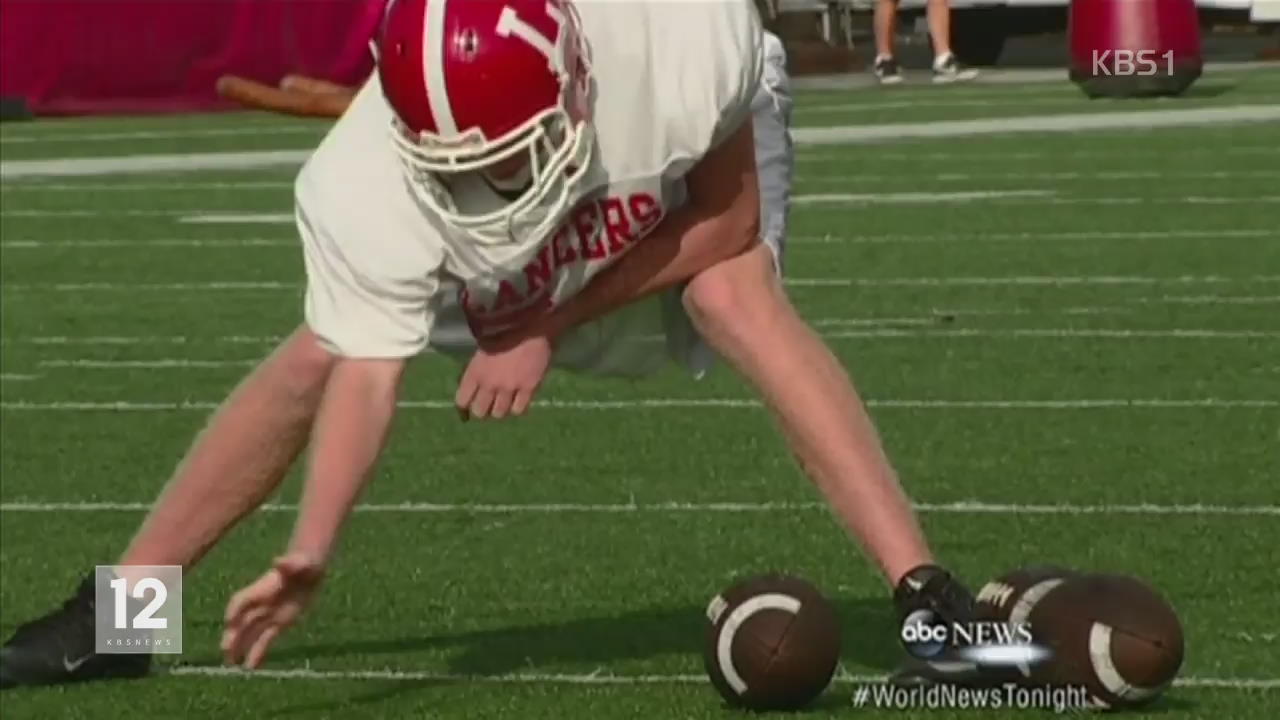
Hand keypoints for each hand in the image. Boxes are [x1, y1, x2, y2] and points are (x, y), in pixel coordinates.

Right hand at [221, 552, 325, 668]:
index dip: (234, 611)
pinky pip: (266, 640)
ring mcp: (268, 614)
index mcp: (261, 589)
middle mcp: (260, 604)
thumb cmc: (303, 563)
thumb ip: (288, 564)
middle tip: (225, 651)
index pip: (240, 601)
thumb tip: (278, 561)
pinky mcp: (279, 624)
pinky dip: (258, 652)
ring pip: (250, 634)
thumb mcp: (299, 563)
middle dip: (233, 635)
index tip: (229, 622)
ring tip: (232, 664)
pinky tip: (252, 667)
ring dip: (240, 648)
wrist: (311, 569)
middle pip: (241, 621)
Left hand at [455, 328, 552, 419]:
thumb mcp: (482, 348)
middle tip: (489, 405)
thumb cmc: (504, 329)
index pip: (462, 401)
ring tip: (505, 403)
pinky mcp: (528, 388)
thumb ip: (478, 369)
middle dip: (483, 410)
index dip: (464, 408)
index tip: (467, 409)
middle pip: (480, 412)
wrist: (528, 321)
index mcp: (474, 372)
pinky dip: (518, 408)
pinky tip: (519, 400)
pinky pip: (519, 409)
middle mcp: (488, 384)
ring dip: (501, 410)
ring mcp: (509, 388)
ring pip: (500, 413)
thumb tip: (477, 385)